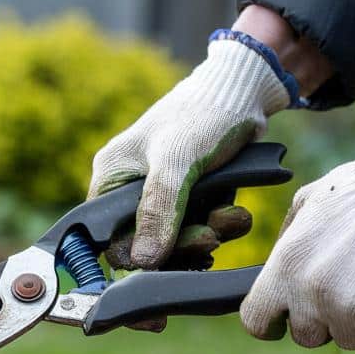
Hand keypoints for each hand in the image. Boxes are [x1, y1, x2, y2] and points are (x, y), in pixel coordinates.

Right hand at [89, 38, 289, 268]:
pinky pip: (201, 224)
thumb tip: (143, 262)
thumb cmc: (201, 115)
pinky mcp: (192, 195)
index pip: (109, 236)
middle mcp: (132, 189)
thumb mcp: (175, 164)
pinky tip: (236, 213)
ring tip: (230, 218)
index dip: (134, 254)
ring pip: (179, 237)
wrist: (245, 91)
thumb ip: (157, 212)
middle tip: (208, 237)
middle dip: (182, 244)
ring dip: (208, 233)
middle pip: (147, 242)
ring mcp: (164, 193)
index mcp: (112, 178)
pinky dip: (221, 224)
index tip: (165, 260)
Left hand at [239, 140, 354, 350]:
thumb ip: (286, 242)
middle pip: (306, 336)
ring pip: (348, 340)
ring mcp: (353, 312)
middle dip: (322, 320)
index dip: (271, 322)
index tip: (283, 319)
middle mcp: (313, 295)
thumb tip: (274, 270)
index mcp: (286, 267)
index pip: (256, 320)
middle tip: (346, 287)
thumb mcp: (309, 204)